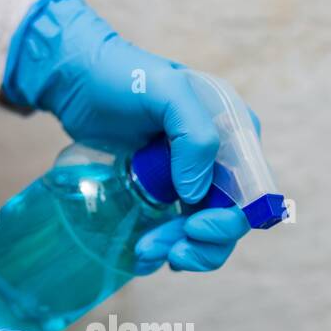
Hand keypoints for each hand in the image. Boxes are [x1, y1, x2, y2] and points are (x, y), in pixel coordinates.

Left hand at [1, 0, 256, 272]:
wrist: (79, 81)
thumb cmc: (124, 77)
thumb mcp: (166, 91)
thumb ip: (194, 135)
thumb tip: (197, 193)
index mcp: (236, 133)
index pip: (251, 194)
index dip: (229, 221)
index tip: (193, 227)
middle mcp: (222, 159)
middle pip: (228, 221)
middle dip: (198, 242)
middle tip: (159, 248)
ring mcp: (194, 177)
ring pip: (203, 233)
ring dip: (180, 250)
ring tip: (144, 251)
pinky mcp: (167, 192)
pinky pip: (179, 231)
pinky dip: (166, 248)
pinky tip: (143, 253)